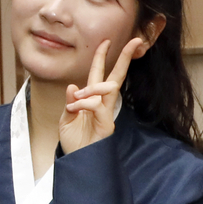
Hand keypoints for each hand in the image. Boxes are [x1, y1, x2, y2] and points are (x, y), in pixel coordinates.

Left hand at [58, 37, 143, 153]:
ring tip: (76, 99)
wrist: (78, 163)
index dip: (102, 58)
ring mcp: (107, 113)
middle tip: (135, 40)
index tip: (106, 41)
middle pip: (116, 76)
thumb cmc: (74, 143)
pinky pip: (97, 105)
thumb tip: (73, 86)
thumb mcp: (66, 119)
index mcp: (92, 100)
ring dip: (91, 88)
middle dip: (124, 58)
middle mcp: (102, 104)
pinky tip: (74, 109)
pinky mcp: (107, 124)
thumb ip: (70, 103)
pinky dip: (84, 104)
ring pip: (108, 88)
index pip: (99, 74)